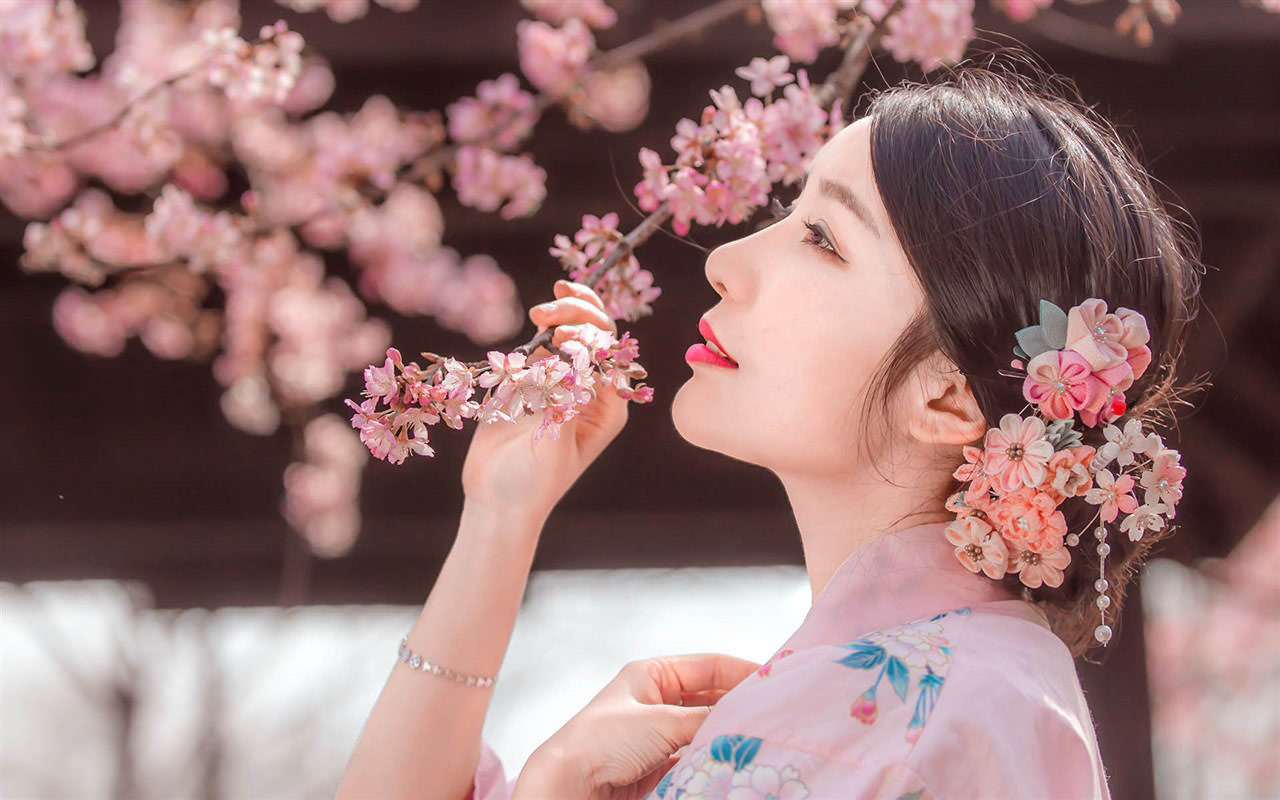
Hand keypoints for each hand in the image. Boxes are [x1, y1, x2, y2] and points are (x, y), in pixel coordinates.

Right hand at [461, 279, 629, 523]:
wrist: (496, 500)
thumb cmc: (534, 482)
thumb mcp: (556, 442)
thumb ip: (565, 400)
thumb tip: (573, 357)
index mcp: (608, 406)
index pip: (610, 355)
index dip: (591, 336)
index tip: (561, 335)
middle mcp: (589, 390)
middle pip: (594, 337)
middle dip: (576, 315)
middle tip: (545, 310)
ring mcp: (559, 384)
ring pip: (566, 336)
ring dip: (557, 316)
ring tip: (539, 313)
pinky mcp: (528, 383)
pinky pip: (536, 349)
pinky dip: (533, 340)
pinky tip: (523, 348)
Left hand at [514, 653, 760, 799]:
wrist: (569, 786)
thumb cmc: (603, 741)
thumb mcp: (662, 722)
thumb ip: (707, 718)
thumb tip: (747, 714)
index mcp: (651, 675)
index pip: (708, 666)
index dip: (742, 671)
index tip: (777, 681)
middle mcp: (655, 702)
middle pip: (710, 700)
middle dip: (739, 707)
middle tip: (776, 714)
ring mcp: (657, 736)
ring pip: (705, 731)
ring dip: (728, 736)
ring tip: (761, 739)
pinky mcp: (657, 768)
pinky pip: (695, 759)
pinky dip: (714, 760)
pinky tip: (733, 763)